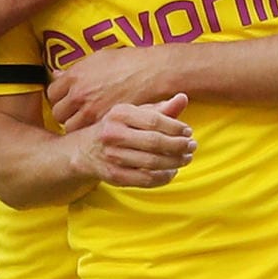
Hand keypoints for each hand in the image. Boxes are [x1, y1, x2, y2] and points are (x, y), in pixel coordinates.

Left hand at [48, 46, 174, 130]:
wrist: (153, 73)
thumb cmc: (128, 62)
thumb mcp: (98, 58)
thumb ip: (75, 70)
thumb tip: (57, 75)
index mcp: (75, 76)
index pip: (51, 93)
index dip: (59, 97)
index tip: (67, 98)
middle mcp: (79, 94)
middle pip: (57, 113)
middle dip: (65, 113)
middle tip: (76, 111)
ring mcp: (91, 110)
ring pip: (69, 126)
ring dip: (76, 124)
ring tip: (88, 120)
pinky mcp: (104, 122)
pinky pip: (87, 133)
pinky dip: (90, 131)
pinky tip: (98, 124)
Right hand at [69, 93, 194, 189]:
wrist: (84, 150)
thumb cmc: (116, 127)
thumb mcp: (134, 113)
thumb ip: (160, 108)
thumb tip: (183, 98)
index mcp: (119, 114)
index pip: (154, 121)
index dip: (176, 127)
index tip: (188, 132)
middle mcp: (113, 134)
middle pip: (154, 143)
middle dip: (178, 146)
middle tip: (192, 146)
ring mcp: (112, 157)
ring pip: (152, 163)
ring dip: (174, 162)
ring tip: (186, 158)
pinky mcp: (114, 176)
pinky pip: (145, 180)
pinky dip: (163, 177)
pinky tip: (172, 171)